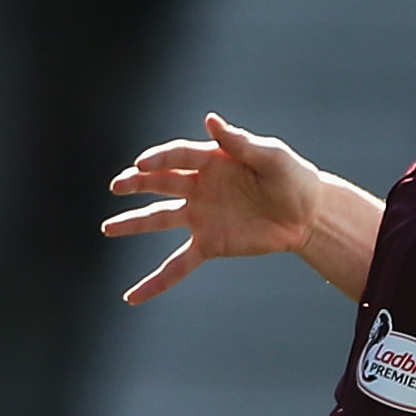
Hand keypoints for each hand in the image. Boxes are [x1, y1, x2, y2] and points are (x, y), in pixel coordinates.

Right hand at [101, 112, 323, 303]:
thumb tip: (210, 119)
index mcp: (212, 160)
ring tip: (107, 228)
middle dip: (137, 183)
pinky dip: (156, 282)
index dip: (160, 159)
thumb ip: (240, 142)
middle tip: (116, 185)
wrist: (308, 215)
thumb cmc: (292, 178)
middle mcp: (200, 187)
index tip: (141, 164)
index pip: (178, 157)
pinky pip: (177, 265)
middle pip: (161, 183)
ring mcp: (201, 217)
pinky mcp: (209, 244)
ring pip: (159, 219)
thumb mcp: (271, 157)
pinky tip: (133, 296)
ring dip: (133, 224)